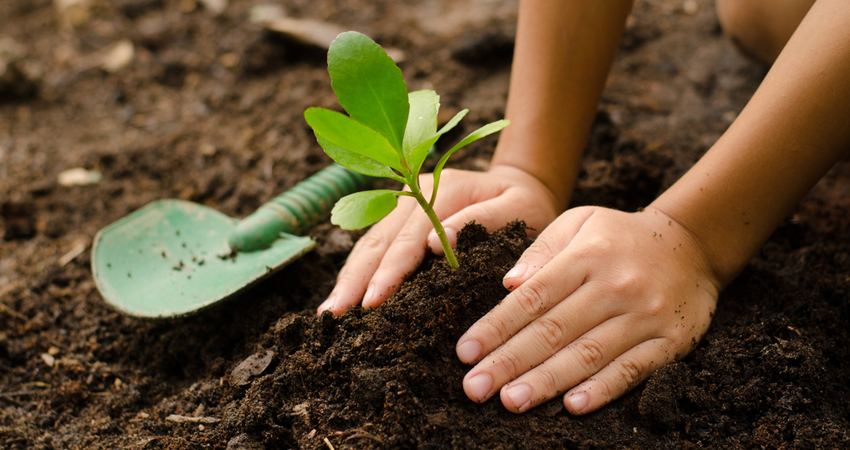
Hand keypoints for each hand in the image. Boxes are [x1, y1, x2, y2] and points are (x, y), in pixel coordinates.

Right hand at [318, 165, 561, 314]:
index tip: (373, 300)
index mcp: (442, 189)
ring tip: (329, 312)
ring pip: (368, 243)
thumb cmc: (526, 205)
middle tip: (334, 315)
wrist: (522, 185)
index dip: (389, 271)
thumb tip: (436, 244)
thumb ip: (482, 221)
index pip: (409, 237)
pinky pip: (373, 245)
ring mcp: (403, 204)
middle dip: (355, 279)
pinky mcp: (400, 218)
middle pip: (378, 240)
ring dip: (348, 277)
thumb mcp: (518, 209)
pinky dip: (357, 271)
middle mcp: (414, 193)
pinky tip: (344, 295)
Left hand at [455, 206, 720, 413]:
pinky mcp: (671, 340)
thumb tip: (508, 284)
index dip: (496, 327)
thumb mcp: (579, 222)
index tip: (465, 351)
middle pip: (554, 330)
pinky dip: (603, 389)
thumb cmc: (619, 237)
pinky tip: (573, 406)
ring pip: (588, 354)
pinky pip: (633, 369)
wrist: (693, 244)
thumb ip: (541, 250)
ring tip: (510, 400)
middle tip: (475, 388)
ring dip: (547, 381)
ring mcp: (645, 315)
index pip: (533, 297)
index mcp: (586, 256)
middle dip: (509, 361)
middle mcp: (615, 286)